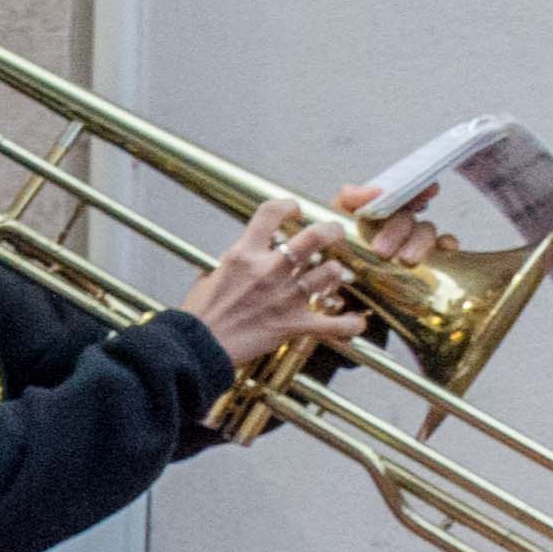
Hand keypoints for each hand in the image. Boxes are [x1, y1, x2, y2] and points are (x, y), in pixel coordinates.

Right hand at [184, 194, 373, 372]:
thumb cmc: (200, 314)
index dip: (289, 205)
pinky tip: (355, 322)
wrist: (197, 346)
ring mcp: (284, 297)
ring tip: (331, 276)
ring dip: (335, 274)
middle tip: (333, 234)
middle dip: (331, 230)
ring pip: (330, 273)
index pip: (271, 212)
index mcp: (244, 254)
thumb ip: (234, 261)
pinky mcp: (292, 324)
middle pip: (315, 236)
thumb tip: (244, 255)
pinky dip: (349, 325)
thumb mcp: (210, 274)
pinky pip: (333, 325)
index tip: (295, 210)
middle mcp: (268, 270)